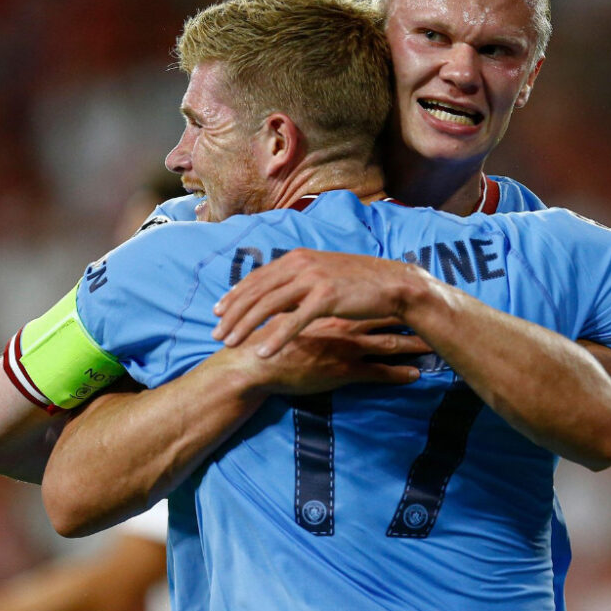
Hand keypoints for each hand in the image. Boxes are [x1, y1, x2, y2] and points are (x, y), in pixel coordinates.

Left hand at [213, 249, 431, 355]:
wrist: (394, 284)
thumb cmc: (359, 283)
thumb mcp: (323, 275)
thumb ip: (298, 281)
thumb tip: (277, 294)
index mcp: (297, 258)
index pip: (257, 277)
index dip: (235, 295)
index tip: (218, 312)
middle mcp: (300, 264)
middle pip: (256, 291)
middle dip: (233, 314)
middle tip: (216, 334)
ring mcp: (313, 279)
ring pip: (268, 305)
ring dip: (246, 326)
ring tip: (230, 344)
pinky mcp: (326, 297)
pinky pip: (294, 321)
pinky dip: (276, 338)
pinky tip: (263, 352)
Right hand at [240, 315, 430, 394]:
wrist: (255, 362)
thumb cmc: (263, 340)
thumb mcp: (282, 317)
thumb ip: (297, 309)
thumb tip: (301, 302)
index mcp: (329, 310)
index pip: (364, 302)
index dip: (385, 300)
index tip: (403, 297)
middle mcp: (343, 325)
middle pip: (384, 318)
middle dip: (409, 318)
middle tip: (432, 315)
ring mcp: (347, 348)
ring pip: (388, 344)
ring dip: (412, 345)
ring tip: (435, 346)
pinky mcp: (345, 370)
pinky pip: (379, 372)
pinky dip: (399, 373)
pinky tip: (416, 376)